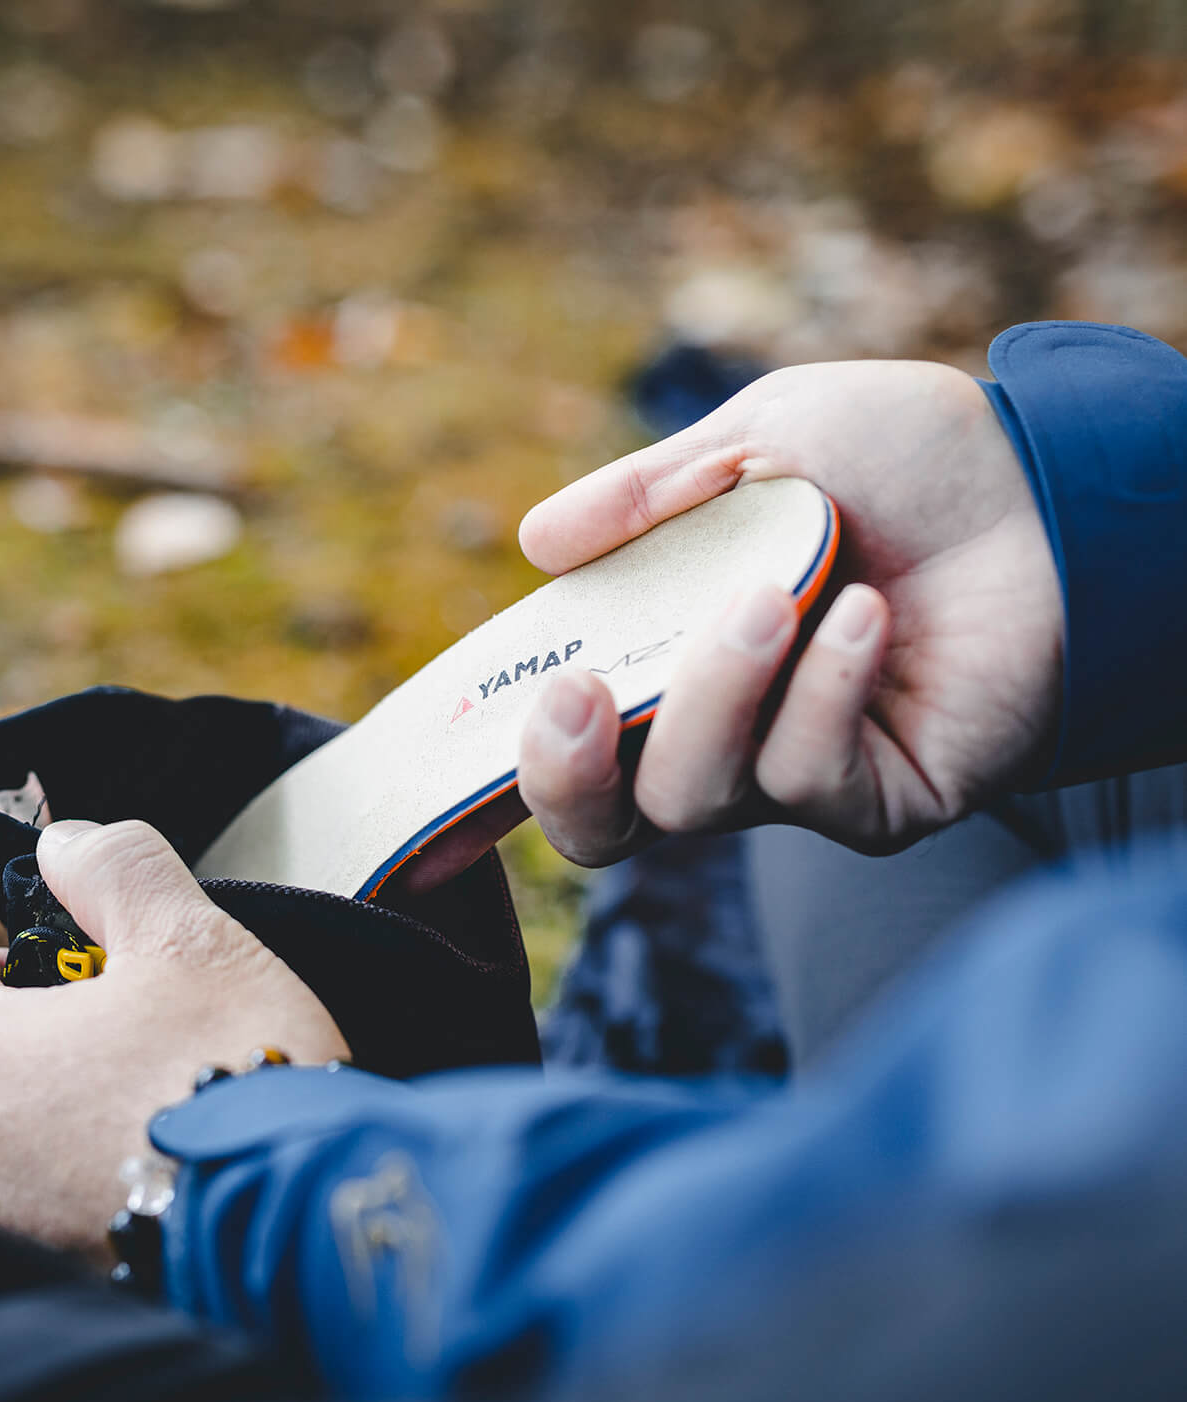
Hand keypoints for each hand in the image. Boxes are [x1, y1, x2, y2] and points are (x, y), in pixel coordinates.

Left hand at [0, 819, 348, 1260]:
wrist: (302, 1208)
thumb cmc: (240, 1059)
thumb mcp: (192, 936)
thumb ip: (119, 870)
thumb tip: (62, 839)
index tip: (53, 976)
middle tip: (90, 1053)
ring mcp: (0, 1232)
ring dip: (15, 1143)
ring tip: (105, 1128)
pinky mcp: (50, 1289)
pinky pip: (20, 1233)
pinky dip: (53, 1208)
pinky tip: (131, 1187)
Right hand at [512, 359, 1062, 860]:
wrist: (1043, 482)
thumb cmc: (899, 458)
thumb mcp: (755, 441)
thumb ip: (646, 495)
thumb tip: (534, 542)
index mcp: (668, 663)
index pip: (568, 747)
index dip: (515, 760)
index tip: (492, 721)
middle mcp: (719, 739)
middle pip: (604, 826)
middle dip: (567, 773)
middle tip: (582, 690)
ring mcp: (794, 777)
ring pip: (694, 797)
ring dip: (716, 692)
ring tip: (772, 593)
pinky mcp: (880, 802)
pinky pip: (810, 778)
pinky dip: (824, 689)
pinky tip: (864, 613)